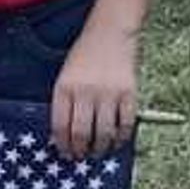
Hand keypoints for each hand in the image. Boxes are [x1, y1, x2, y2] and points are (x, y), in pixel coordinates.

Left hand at [51, 24, 138, 158]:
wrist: (110, 32)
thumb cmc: (84, 57)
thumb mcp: (66, 76)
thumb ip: (65, 102)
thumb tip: (66, 136)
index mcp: (65, 88)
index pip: (60, 126)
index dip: (63, 145)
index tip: (65, 153)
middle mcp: (85, 92)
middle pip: (81, 133)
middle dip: (80, 151)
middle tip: (82, 156)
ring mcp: (108, 93)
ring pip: (103, 133)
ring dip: (100, 148)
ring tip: (98, 152)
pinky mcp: (128, 93)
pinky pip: (125, 124)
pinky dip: (121, 137)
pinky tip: (116, 141)